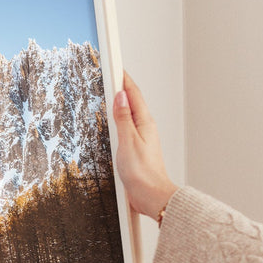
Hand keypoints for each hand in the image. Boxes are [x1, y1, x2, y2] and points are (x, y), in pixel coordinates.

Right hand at [112, 72, 178, 218]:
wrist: (152, 196)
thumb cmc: (143, 173)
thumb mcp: (128, 142)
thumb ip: (123, 118)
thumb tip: (120, 96)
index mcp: (144, 123)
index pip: (133, 94)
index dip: (123, 78)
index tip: (115, 65)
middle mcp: (145, 128)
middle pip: (132, 101)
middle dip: (121, 86)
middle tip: (111, 72)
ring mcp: (141, 138)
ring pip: (130, 114)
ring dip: (121, 102)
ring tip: (111, 91)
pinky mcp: (137, 149)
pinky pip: (127, 127)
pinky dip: (120, 119)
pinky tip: (114, 121)